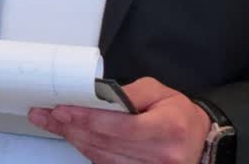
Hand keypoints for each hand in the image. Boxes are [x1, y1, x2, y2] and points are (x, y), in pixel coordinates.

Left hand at [28, 77, 209, 163]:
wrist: (201, 140)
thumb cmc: (178, 113)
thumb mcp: (159, 91)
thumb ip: (129, 92)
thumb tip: (98, 94)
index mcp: (167, 127)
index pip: (119, 126)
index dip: (87, 119)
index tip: (62, 110)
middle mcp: (160, 154)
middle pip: (106, 143)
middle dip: (72, 128)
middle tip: (47, 116)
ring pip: (103, 157)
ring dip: (75, 140)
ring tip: (55, 126)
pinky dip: (89, 152)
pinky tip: (75, 139)